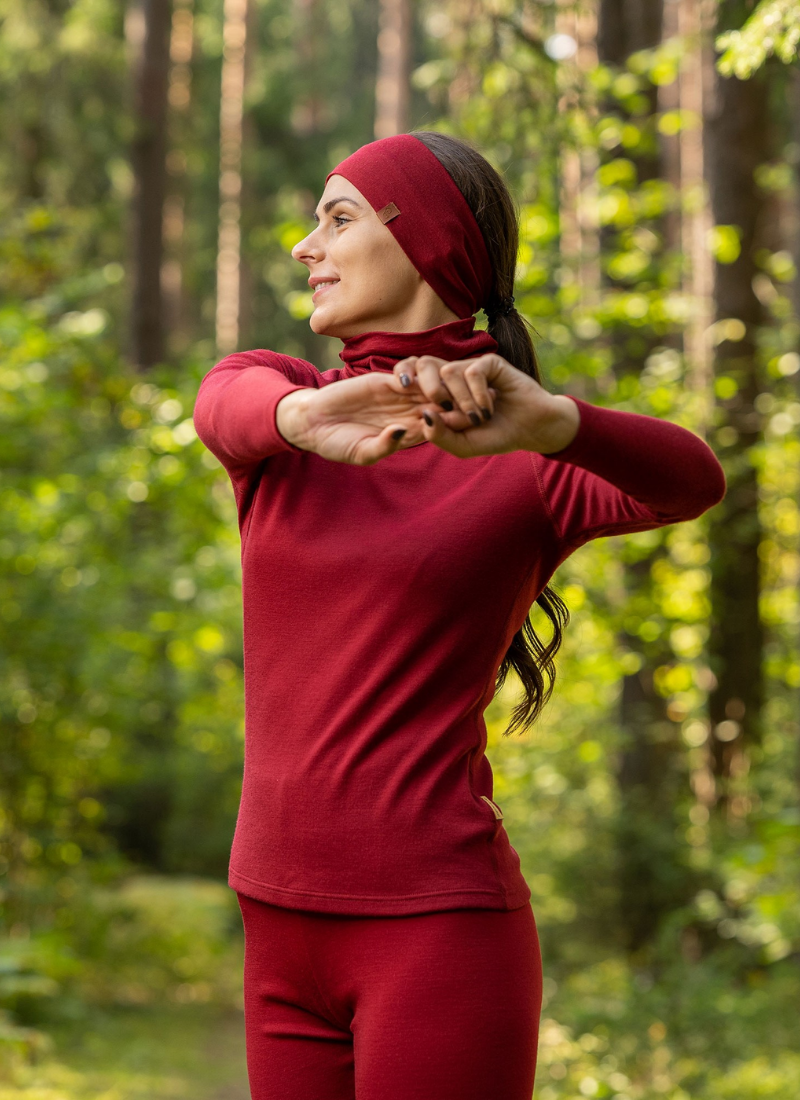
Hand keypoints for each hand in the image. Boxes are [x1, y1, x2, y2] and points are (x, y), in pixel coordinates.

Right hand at [276, 371, 457, 464]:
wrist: (313, 422)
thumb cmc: (337, 444)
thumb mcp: (361, 452)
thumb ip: (384, 445)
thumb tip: (401, 431)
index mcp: (408, 433)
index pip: (438, 426)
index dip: (456, 422)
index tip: (471, 420)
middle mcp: (406, 413)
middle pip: (440, 404)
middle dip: (458, 401)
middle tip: (469, 397)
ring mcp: (396, 396)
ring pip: (428, 386)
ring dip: (441, 385)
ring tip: (446, 388)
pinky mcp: (383, 380)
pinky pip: (407, 373)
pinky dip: (417, 373)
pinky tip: (420, 379)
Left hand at [391, 352, 579, 457]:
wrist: (530, 429)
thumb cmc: (494, 437)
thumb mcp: (461, 445)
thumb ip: (439, 435)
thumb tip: (425, 414)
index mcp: (440, 393)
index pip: (412, 375)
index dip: (403, 374)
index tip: (402, 386)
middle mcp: (452, 377)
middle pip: (424, 365)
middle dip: (429, 389)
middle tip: (445, 411)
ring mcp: (470, 368)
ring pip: (448, 372)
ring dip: (461, 400)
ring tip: (477, 418)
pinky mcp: (489, 363)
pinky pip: (472, 372)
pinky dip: (478, 394)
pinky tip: (489, 408)